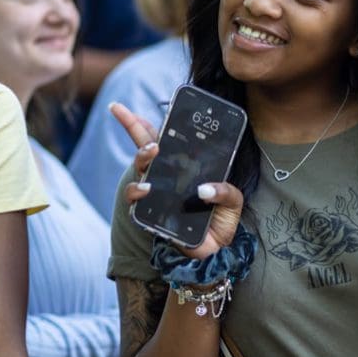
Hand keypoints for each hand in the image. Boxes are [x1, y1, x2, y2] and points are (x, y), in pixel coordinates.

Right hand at [109, 102, 243, 259]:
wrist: (216, 251)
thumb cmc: (220, 221)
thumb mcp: (232, 200)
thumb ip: (225, 190)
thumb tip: (204, 189)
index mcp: (182, 167)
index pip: (162, 139)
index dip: (145, 121)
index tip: (126, 105)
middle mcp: (165, 177)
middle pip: (143, 146)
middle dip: (130, 125)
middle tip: (125, 113)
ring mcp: (154, 194)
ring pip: (138, 170)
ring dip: (142, 156)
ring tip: (153, 151)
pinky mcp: (149, 214)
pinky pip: (135, 200)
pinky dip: (139, 191)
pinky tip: (148, 187)